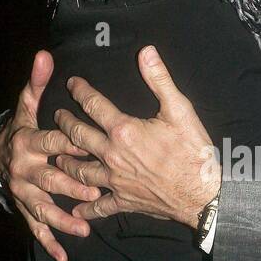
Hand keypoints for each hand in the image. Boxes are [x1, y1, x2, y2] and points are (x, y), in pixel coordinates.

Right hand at [0, 49, 101, 260]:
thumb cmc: (22, 129)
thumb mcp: (26, 106)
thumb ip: (37, 84)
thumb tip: (45, 55)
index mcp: (28, 142)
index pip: (51, 142)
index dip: (68, 142)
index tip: (89, 144)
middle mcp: (24, 170)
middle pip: (49, 178)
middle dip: (70, 184)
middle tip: (95, 190)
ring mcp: (24, 193)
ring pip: (43, 207)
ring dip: (62, 218)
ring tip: (84, 227)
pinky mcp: (25, 209)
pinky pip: (36, 228)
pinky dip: (49, 242)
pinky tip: (63, 256)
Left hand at [53, 46, 220, 227]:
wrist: (203, 194)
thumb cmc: (194, 152)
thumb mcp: (180, 110)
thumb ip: (160, 79)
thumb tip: (146, 52)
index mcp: (124, 130)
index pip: (93, 105)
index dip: (80, 91)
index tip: (72, 83)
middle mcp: (112, 156)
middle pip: (77, 136)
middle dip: (64, 123)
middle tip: (57, 115)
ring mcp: (115, 181)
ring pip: (79, 171)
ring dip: (65, 161)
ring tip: (57, 154)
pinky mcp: (124, 201)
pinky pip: (99, 206)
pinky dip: (85, 207)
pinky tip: (76, 208)